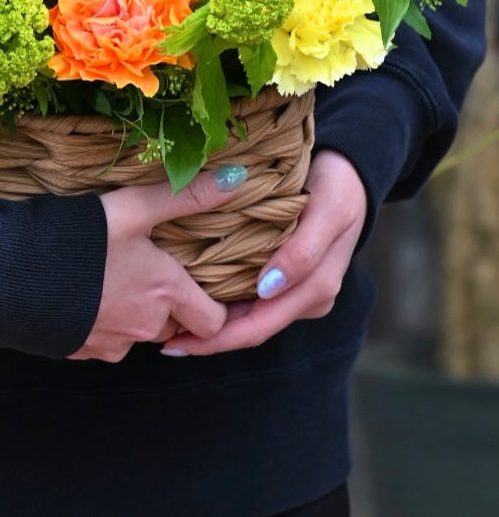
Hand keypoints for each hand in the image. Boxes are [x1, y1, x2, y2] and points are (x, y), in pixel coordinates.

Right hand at [70, 170, 240, 361]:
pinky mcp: (79, 350)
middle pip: (173, 326)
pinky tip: (84, 294)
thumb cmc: (77, 239)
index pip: (212, 322)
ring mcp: (110, 343)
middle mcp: (144, 326)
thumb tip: (237, 179)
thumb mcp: (132, 208)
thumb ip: (184, 195)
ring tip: (114, 279)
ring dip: (134, 315)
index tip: (206, 290)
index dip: (214, 308)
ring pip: (137, 335)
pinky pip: (104, 342)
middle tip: (152, 273)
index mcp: (165, 292)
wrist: (8, 274)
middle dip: (169, 307)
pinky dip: (102, 323)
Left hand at [159, 149, 366, 357]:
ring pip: (249, 318)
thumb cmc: (338, 188)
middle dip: (209, 340)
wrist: (350, 172)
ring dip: (213, 326)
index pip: (259, 327)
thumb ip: (303, 250)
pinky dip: (224, 305)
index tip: (177, 343)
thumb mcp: (328, 211)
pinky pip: (252, 300)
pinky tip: (193, 301)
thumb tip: (268, 287)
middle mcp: (306, 299)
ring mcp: (297, 292)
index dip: (218, 340)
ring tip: (172, 327)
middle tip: (166, 344)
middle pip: (251, 330)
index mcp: (316, 289)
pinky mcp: (287, 280)